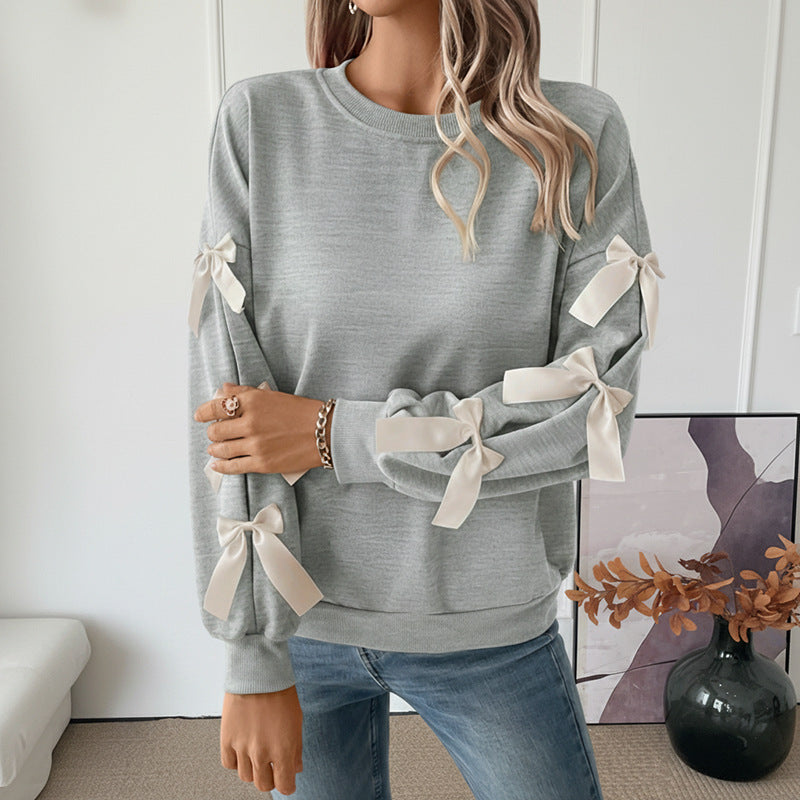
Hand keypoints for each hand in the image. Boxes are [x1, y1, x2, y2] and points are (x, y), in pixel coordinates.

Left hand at [193, 382, 332, 474]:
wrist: (324, 432)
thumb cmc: (301, 412)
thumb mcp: (272, 396)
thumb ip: (245, 393)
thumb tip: (224, 389)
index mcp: (253, 401)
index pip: (216, 406)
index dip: (204, 412)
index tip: (200, 415)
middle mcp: (250, 422)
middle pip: (216, 429)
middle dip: (212, 432)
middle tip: (215, 433)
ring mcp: (255, 444)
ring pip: (221, 448)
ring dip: (215, 448)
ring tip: (215, 448)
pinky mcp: (261, 463)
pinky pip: (233, 466)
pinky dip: (221, 466)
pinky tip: (217, 464)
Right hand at [221, 685, 302, 793]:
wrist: (258, 673)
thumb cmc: (280, 692)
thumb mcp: (297, 721)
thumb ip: (296, 748)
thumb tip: (296, 767)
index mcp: (283, 750)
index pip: (285, 786)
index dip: (287, 784)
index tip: (286, 779)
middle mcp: (262, 753)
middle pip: (264, 785)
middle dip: (270, 778)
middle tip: (272, 766)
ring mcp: (243, 748)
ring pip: (246, 777)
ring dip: (253, 769)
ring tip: (257, 752)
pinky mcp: (227, 740)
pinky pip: (229, 764)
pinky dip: (236, 761)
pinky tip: (243, 749)